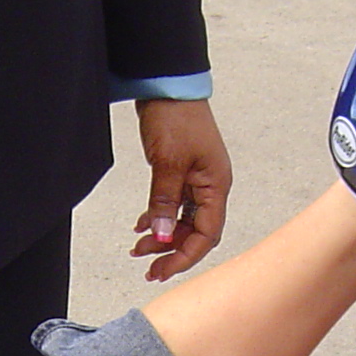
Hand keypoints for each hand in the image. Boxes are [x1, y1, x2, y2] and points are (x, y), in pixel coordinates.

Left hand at [131, 97, 232, 280]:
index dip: (185, 256)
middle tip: (146, 265)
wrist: (167, 86)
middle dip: (172, 250)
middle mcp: (211, 186)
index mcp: (216, 185)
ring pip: (184, 220)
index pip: (207, 234)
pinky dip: (159, 217)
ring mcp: (198, 179)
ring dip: (163, 236)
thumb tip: (163, 235)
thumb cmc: (175, 118)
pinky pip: (175, 205)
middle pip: (196, 232)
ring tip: (139, 247)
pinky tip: (141, 224)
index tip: (162, 269)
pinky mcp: (183, 172)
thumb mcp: (167, 163)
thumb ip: (165, 202)